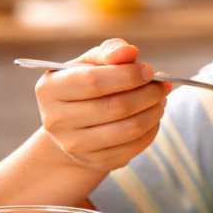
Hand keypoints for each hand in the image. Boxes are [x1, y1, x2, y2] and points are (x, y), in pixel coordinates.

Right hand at [35, 39, 171, 171]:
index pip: (94, 82)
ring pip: (129, 129)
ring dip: (154, 111)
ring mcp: (75, 145)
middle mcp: (57, 120)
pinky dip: (152, 129)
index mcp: (50, 89)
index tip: (149, 70)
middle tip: (162, 85)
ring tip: (160, 99)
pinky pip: (135, 146)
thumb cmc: (86, 86)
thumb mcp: (92, 62)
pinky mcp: (97, 161)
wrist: (74, 127)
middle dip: (148, 93)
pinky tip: (152, 116)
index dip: (127, 75)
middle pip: (116, 107)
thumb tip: (129, 51)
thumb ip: (110, 52)